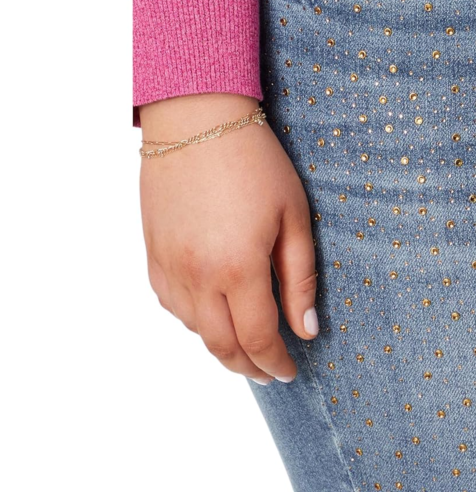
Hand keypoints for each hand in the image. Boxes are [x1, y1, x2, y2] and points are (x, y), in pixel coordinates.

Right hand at [139, 94, 317, 382]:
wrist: (198, 119)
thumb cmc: (255, 162)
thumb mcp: (294, 217)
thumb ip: (300, 278)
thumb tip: (307, 329)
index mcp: (238, 268)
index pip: (257, 338)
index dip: (275, 362)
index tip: (290, 371)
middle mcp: (197, 276)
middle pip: (221, 345)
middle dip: (248, 366)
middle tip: (269, 373)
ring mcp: (169, 265)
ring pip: (194, 328)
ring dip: (220, 346)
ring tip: (244, 347)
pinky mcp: (153, 252)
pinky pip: (170, 303)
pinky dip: (193, 320)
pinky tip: (210, 315)